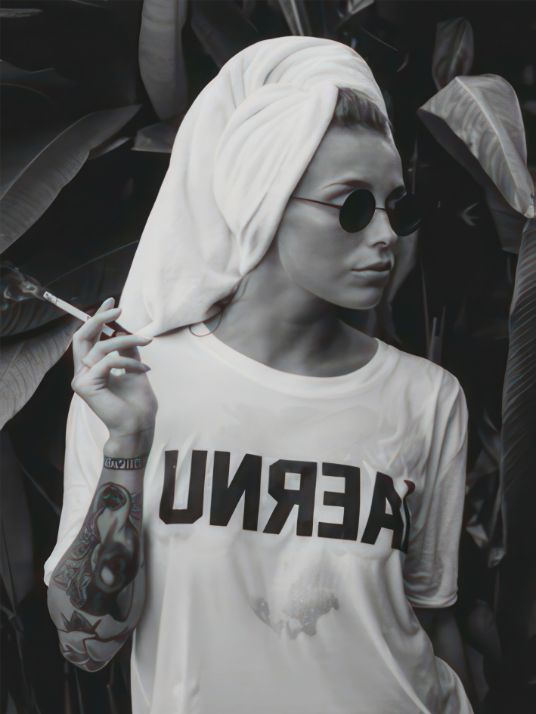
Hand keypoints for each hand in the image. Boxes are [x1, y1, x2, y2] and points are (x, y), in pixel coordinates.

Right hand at [71, 297, 157, 439]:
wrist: (138, 427)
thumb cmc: (137, 403)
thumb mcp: (134, 369)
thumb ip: (127, 352)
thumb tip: (123, 332)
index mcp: (91, 368)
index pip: (89, 337)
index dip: (98, 318)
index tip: (112, 301)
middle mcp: (82, 373)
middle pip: (82, 336)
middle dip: (99, 318)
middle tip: (118, 308)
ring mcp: (81, 380)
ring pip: (101, 347)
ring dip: (127, 341)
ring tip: (146, 343)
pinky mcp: (85, 386)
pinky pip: (108, 362)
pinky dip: (128, 362)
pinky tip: (143, 370)